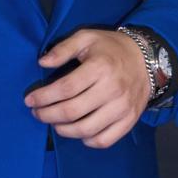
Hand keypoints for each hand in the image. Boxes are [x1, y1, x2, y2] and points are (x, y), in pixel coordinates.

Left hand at [26, 28, 151, 148]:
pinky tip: (78, 132)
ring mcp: (122, 108)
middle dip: (47, 115)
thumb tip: (42, 63)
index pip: (65, 88)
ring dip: (63, 130)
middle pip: (72, 111)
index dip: (43, 97)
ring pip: (85, 129)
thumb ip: (63, 48)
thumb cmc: (111, 48)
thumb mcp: (87, 37)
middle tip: (37, 113)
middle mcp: (112, 90)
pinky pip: (104, 140)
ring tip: (54, 123)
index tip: (30, 100)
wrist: (147, 60)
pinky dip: (86, 140)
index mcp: (100, 67)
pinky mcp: (129, 120)